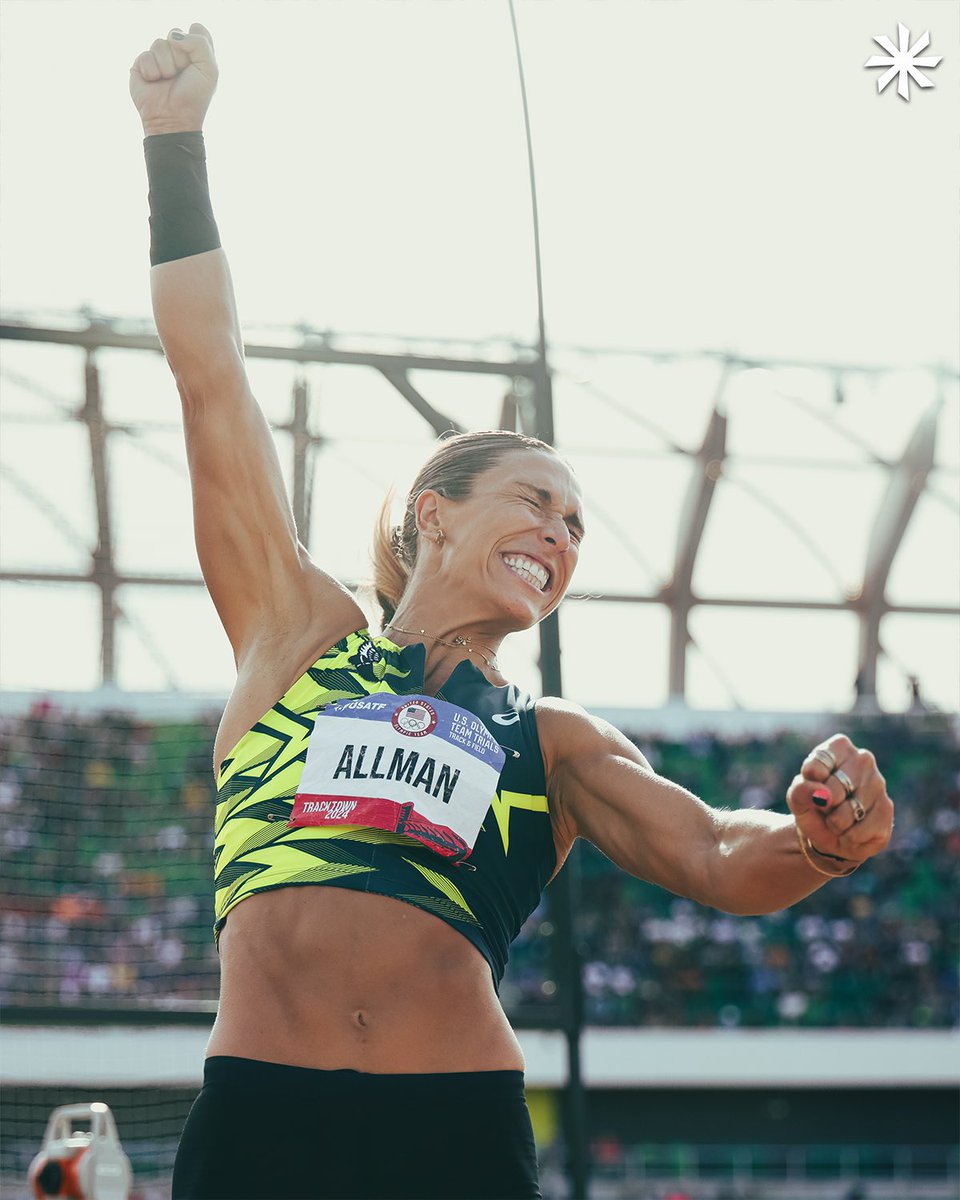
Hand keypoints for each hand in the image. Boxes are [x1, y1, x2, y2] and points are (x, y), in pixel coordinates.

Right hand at [129, 23, 217, 135]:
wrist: (173, 119)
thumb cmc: (193, 97)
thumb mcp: (209, 70)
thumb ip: (200, 43)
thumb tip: (174, 35)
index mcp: (196, 55)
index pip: (197, 30)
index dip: (196, 41)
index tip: (196, 61)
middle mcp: (177, 54)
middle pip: (176, 32)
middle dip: (180, 55)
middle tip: (181, 75)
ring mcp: (159, 58)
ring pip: (159, 43)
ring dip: (167, 65)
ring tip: (167, 80)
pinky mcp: (142, 64)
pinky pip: (146, 54)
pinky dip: (152, 71)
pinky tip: (154, 83)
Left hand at [787, 733, 893, 865]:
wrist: (830, 832)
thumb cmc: (812, 806)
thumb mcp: (797, 797)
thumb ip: (801, 790)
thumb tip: (822, 796)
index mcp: (839, 747)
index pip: (815, 767)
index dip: (808, 785)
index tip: (810, 786)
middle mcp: (863, 759)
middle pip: (833, 791)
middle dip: (824, 807)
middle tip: (826, 806)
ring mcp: (879, 783)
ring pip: (847, 814)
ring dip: (835, 824)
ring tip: (838, 819)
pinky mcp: (887, 809)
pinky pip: (858, 832)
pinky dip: (847, 838)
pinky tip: (851, 830)